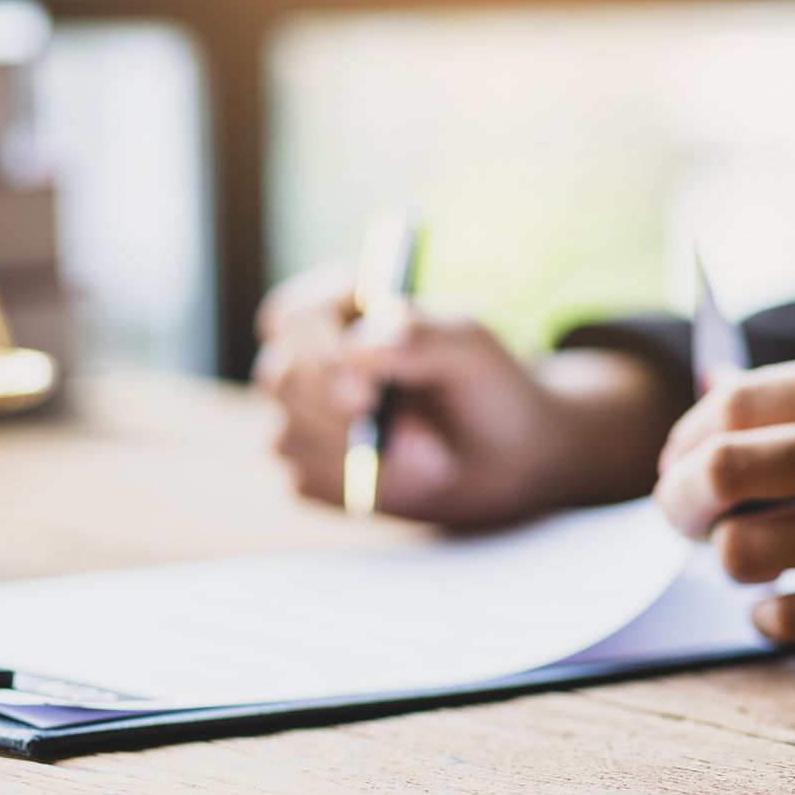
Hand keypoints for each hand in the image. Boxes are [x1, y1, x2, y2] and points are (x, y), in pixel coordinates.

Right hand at [253, 266, 674, 526]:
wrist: (514, 454)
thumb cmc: (491, 384)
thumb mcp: (472, 346)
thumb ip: (420, 334)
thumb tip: (357, 351)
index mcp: (343, 307)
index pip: (291, 319)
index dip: (318, 356)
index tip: (368, 392)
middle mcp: (314, 359)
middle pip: (280, 381)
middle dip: (348, 419)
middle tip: (423, 438)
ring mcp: (307, 416)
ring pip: (285, 436)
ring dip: (364, 457)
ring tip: (435, 457)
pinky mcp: (314, 468)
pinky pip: (303, 481)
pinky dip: (358, 487)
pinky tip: (410, 479)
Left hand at [654, 344, 794, 646]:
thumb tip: (704, 398)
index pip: (737, 402)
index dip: (687, 437)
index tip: (682, 461)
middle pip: (724, 469)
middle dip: (678, 498)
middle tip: (685, 516)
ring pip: (746, 551)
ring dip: (727, 557)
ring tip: (750, 553)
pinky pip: (791, 618)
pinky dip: (769, 612)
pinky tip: (790, 598)